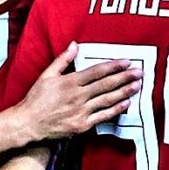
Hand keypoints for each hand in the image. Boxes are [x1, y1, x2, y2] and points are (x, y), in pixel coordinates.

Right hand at [17, 42, 141, 140]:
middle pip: (106, 84)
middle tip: (140, 71)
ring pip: (107, 100)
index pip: (97, 71)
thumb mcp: (46, 75)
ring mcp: (81, 112)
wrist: (28, 124)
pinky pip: (103, 116)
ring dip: (124, 92)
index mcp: (70, 82)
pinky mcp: (82, 125)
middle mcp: (78, 96)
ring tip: (137, 85)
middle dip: (125, 77)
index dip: (114, 66)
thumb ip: (62, 60)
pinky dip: (116, 110)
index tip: (127, 61)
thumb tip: (75, 44)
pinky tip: (126, 103)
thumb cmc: (36, 99)